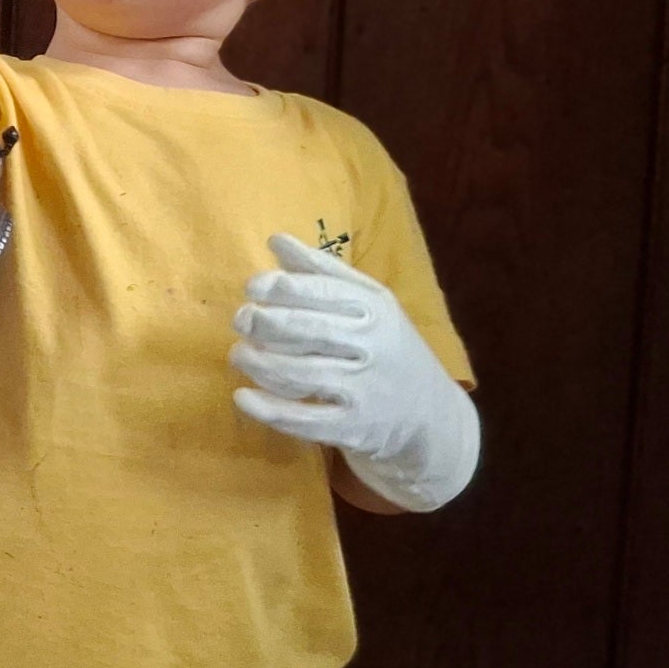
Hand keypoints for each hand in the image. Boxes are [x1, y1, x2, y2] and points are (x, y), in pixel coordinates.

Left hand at [230, 234, 478, 512]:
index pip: (322, 293)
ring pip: (303, 374)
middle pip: (309, 331)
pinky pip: (306, 420)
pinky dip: (271, 410)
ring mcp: (364, 391)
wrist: (431, 415)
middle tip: (239, 319)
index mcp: (374, 310)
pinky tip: (243, 398)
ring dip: (261, 363)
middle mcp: (372, 347)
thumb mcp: (368, 302)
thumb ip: (321, 271)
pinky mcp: (354, 428)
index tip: (252, 288)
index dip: (281, 287)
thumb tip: (276, 239)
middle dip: (265, 323)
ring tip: (237, 354)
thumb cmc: (387, 348)